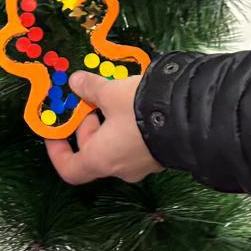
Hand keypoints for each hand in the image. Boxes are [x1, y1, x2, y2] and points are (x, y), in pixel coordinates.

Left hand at [42, 73, 162, 184]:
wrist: (195, 118)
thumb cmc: (143, 110)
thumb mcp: (110, 92)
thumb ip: (89, 88)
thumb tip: (75, 82)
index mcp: (101, 159)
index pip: (70, 169)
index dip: (57, 150)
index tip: (55, 130)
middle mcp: (121, 167)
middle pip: (92, 152)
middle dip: (87, 125)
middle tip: (89, 99)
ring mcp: (144, 163)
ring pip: (115, 145)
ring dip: (109, 122)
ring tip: (113, 94)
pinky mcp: (161, 154)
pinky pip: (136, 142)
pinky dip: (128, 125)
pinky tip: (135, 101)